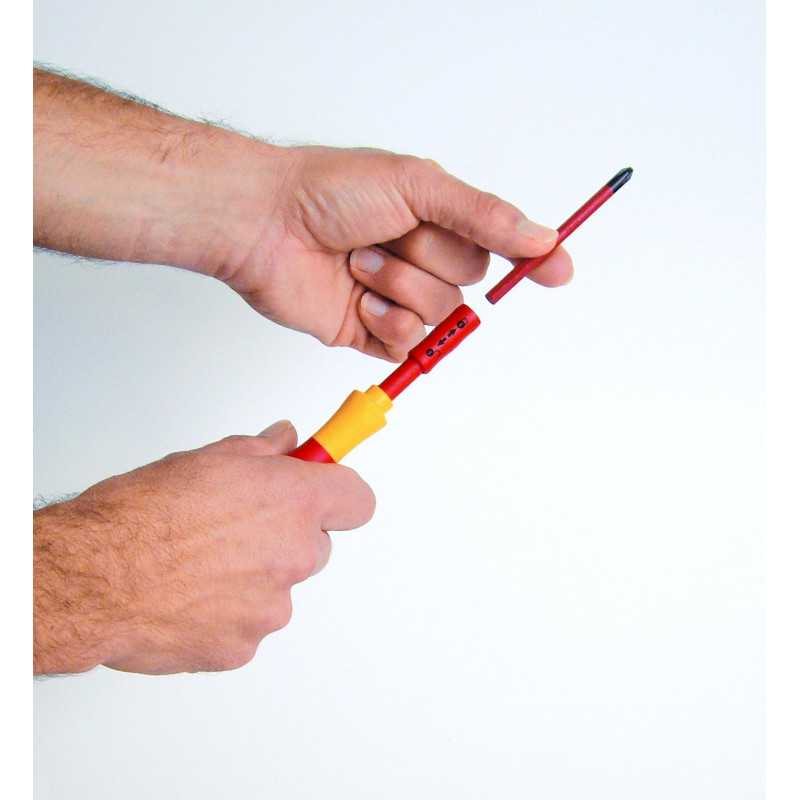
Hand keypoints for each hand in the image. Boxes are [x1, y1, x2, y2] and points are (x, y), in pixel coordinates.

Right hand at [32, 421, 374, 674]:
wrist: (94, 579)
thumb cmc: (140, 516)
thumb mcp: (208, 459)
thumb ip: (262, 451)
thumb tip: (285, 442)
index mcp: (294, 501)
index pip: (357, 500)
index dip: (339, 494)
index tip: (326, 489)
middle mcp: (295, 555)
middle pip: (315, 545)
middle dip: (285, 537)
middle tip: (237, 528)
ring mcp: (272, 607)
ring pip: (278, 588)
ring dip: (253, 578)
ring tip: (198, 565)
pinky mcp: (244, 647)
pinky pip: (248, 625)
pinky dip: (226, 613)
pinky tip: (187, 595)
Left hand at [225, 146, 573, 359]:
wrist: (265, 226)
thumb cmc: (330, 191)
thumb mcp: (417, 186)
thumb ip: (482, 214)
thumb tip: (541, 237)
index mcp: (436, 218)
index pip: (500, 244)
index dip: (532, 259)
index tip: (559, 271)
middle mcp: (420, 258)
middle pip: (469, 281)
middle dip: (429, 259)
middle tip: (387, 236)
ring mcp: (396, 297)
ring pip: (438, 314)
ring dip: (400, 286)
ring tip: (359, 262)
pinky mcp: (370, 332)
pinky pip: (406, 344)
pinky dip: (384, 320)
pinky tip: (356, 296)